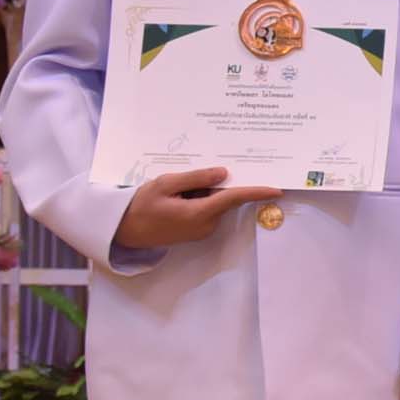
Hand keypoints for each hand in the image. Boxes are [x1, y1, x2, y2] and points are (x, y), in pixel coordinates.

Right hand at [116, 165, 275, 250]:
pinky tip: (180, 192)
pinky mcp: (195, 230)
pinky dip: (200, 198)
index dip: (256, 192)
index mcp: (199, 214)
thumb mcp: (166, 184)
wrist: (123, 231)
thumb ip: (196, 178)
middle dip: (220, 182)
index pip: (234, 199)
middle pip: (225, 198)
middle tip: (201, 168)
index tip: (277, 188)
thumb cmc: (140, 206)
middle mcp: (206, 225)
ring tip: (179, 184)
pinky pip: (206, 209)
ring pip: (215, 203)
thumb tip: (224, 174)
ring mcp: (201, 230)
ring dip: (205, 190)